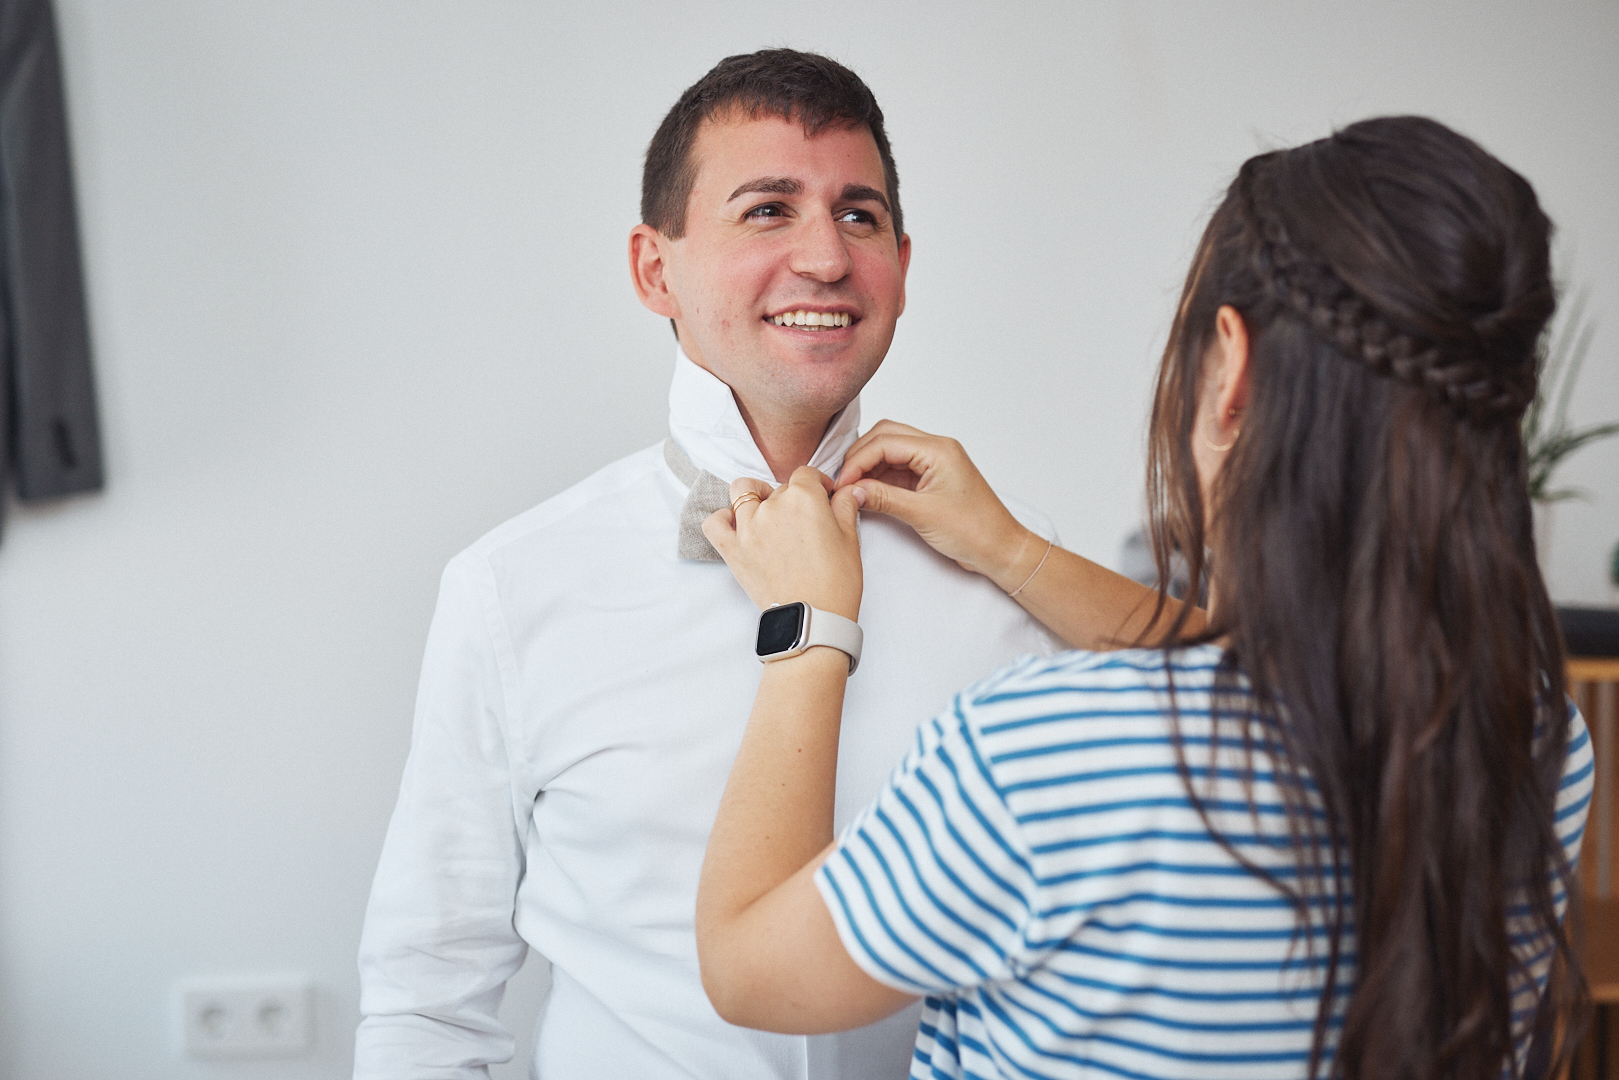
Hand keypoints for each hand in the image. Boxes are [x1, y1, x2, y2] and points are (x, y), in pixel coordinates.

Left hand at [702, 467, 863, 620]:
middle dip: (793, 499)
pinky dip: (722, 519)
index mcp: (804, 498)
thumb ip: (845, 506)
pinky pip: (714, 523)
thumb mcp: (850, 539)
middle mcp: (772, 506)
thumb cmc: (836, 582)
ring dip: (754, 496)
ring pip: (742, 492)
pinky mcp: (732, 549)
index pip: (806, 474)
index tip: (824, 495)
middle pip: (780, 488)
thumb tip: (849, 491)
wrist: (813, 618)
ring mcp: (748, 526)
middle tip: (805, 522)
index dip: (818, 483)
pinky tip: (736, 526)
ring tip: (767, 512)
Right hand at [835, 420, 1040, 590]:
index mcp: (938, 449)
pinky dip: (879, 478)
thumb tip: (852, 490)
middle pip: (885, 437)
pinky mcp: (930, 479)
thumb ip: (884, 498)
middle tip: (842, 483)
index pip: (885, 442)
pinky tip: (867, 493)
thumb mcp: (923, 515)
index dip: (858, 461)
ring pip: (889, 452)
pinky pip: (897, 469)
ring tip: (851, 489)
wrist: (1000, 549)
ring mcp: (933, 463)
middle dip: (859, 457)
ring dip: (868, 467)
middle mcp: (936, 449)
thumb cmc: (975, 530)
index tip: (842, 483)